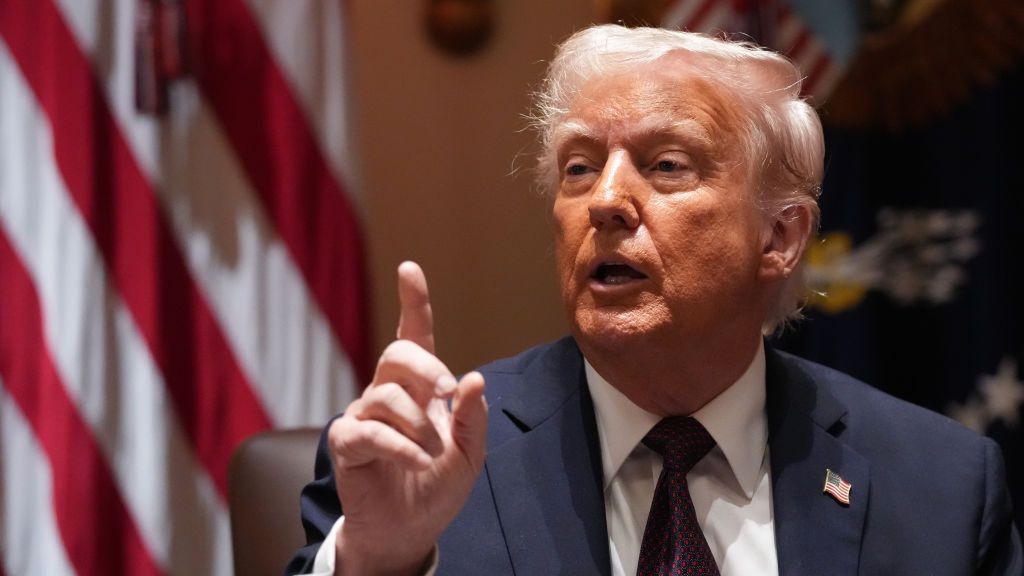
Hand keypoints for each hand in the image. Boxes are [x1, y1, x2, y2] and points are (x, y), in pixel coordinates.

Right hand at [328, 261, 487, 574]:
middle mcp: (387, 393)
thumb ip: (472, 416)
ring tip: (431, 453)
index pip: (413, 336)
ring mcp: (363, 416)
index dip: (413, 302)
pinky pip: (371, 431)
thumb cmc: (437, 485)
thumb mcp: (469, 452)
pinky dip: (400, 446)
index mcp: (419, 388)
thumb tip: (474, 379)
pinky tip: (417, 460)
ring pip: (386, 396)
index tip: (409, 269)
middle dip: (426, 367)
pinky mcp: (347, 443)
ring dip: (418, 426)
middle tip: (447, 392)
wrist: (410, 530)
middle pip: (397, 354)